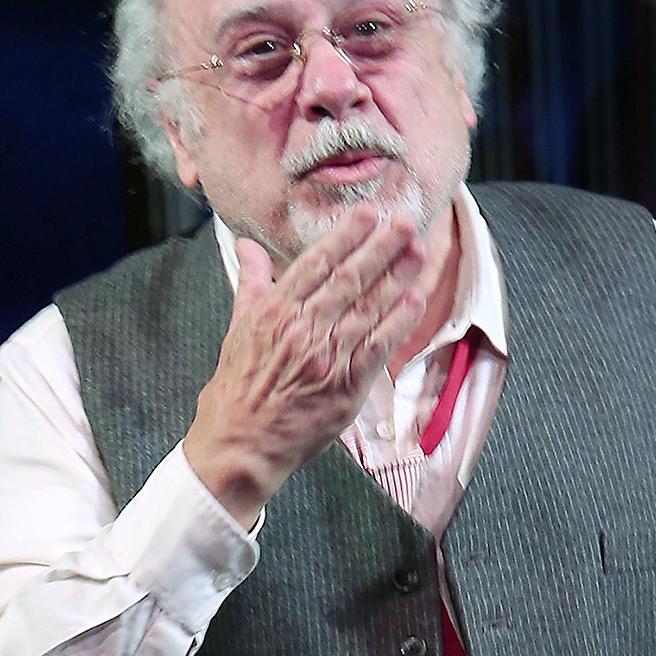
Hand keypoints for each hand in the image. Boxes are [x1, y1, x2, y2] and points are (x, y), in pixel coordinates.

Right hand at [182, 205, 427, 522]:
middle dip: (380, 247)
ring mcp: (326, 357)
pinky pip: (377, 347)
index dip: (345, 235)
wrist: (241, 443)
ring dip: (396, 277)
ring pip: (367, 308)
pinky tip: (415, 299)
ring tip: (418, 251)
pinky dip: (397, 322)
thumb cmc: (238, 387)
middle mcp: (302, 329)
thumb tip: (247, 244)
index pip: (316, 264)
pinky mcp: (346, 386)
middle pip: (348, 279)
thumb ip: (251, 282)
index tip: (367, 212)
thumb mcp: (237, 327)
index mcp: (274, 311)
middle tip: (404, 221)